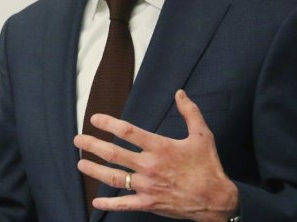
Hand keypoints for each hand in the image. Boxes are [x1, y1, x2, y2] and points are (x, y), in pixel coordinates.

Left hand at [73, 90, 238, 221]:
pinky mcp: (149, 203)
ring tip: (80, 163)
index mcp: (160, 147)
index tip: (95, 119)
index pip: (128, 132)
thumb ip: (190, 112)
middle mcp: (149, 166)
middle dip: (92, 145)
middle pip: (114, 154)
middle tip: (78, 139)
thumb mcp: (203, 135)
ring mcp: (147, 186)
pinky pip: (125, 204)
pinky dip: (109, 203)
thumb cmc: (209, 167)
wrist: (217, 200)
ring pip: (114, 177)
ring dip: (94, 170)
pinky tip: (96, 201)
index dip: (108, 124)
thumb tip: (180, 92)